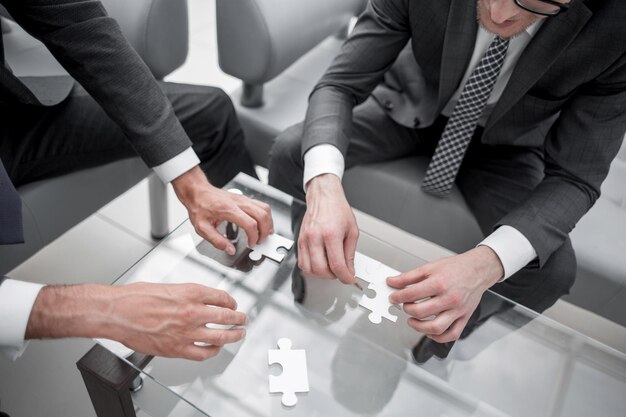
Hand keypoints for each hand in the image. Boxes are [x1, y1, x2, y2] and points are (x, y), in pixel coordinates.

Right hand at [26, 282, 247, 360]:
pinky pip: (203, 353)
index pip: (222, 297)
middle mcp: (192, 311)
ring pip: (220, 336)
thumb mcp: (168, 287)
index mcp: (191, 292)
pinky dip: (213, 351)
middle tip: (243, 319)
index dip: (231, 301)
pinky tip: (215, 349)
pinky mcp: (177, 348)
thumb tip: (199, 300)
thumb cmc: (135, 298)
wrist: (117, 312)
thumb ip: (186, 294)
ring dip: (233, 335)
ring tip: (238, 334)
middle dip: (239, 318)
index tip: (233, 304)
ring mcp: (186, 331)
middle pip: (227, 316)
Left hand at [172, 166, 272, 253]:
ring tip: (264, 234)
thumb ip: (217, 241)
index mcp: (229, 210)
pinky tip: (262, 224)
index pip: (250, 224)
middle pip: (262, 216)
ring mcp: (243, 199)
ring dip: (268, 223)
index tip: (251, 244)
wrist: (198, 192)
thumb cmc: (199, 207)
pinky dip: (265, 216)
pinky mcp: (245, 198)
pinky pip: (262, 206)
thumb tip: (230, 249)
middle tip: (259, 241)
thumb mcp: (202, 228)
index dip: (254, 237)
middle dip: (264, 232)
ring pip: (265, 209)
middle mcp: (239, 203)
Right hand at [298, 174, 358, 284]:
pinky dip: (311, 268)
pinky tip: (320, 262)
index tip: (349, 279)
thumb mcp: (352, 231)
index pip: (337, 265)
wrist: (324, 196)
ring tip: (330, 267)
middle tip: (341, 272)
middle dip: (333, 276)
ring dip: (321, 274)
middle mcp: (315, 237)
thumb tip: (349, 269)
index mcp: (331, 234)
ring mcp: (305, 239)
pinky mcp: (299, 241)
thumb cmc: (337, 209)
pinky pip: (302, 262)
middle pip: (321, 270)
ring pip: (309, 269)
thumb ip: (350, 253)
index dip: (345, 277)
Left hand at [387, 246, 503, 342]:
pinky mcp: (464, 318)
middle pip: (421, 312)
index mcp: (439, 283)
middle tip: (404, 306)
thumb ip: (409, 276)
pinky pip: (451, 334)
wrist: (477, 270)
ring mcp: (458, 310)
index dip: (398, 297)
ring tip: (412, 320)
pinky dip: (438, 337)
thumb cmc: (456, 268)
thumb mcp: (429, 267)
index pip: (411, 294)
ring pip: (436, 328)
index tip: (394, 297)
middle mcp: (449, 298)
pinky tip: (429, 331)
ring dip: (419, 327)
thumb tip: (393, 281)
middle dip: (407, 310)